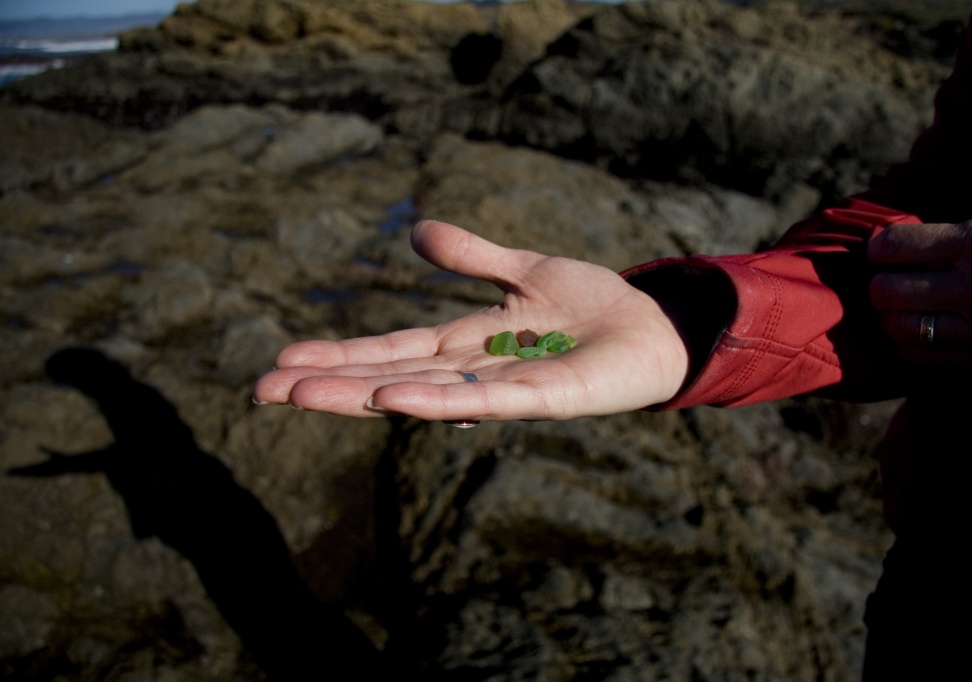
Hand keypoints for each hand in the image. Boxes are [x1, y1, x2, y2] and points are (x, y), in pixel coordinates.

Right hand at [253, 220, 688, 420]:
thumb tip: (416, 233)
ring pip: (422, 392)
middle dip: (329, 383)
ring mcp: (505, 388)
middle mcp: (475, 371)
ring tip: (304, 394)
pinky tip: (391, 398)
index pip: (391, 350)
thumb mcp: (523, 270)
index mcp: (467, 342)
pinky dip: (436, 400)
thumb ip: (473, 257)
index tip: (282, 360)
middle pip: (390, 376)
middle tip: (263, 390)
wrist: (653, 327)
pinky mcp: (542, 397)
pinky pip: (483, 400)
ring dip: (362, 394)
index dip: (339, 354)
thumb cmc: (592, 305)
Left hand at [867, 215, 971, 364]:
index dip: (880, 248)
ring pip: (898, 327)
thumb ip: (955, 238)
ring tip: (902, 306)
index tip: (883, 250)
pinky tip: (918, 331)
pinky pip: (922, 356)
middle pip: (886, 291)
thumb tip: (896, 247)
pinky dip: (908, 343)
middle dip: (880, 283)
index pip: (895, 246)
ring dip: (891, 316)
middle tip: (889, 279)